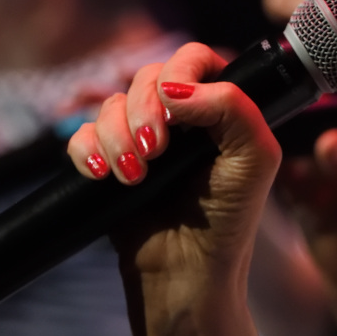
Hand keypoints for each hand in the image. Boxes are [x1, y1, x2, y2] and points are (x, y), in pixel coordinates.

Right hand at [65, 42, 281, 331]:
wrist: (186, 277)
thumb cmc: (229, 222)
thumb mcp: (255, 160)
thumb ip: (234, 109)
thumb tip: (175, 89)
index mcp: (219, 107)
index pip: (193, 58)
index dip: (178, 70)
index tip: (173, 103)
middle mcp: (179, 118)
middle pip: (145, 76)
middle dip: (143, 112)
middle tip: (154, 152)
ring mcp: (140, 140)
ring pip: (110, 105)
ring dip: (116, 137)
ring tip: (133, 177)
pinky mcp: (108, 164)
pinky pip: (81, 136)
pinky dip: (85, 150)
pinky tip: (100, 176)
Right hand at [274, 128, 336, 320]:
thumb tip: (328, 140)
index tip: (334, 75)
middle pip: (334, 117)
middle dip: (316, 113)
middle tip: (298, 111)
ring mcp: (328, 173)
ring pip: (306, 144)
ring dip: (295, 144)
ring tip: (292, 154)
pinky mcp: (304, 195)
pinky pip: (287, 176)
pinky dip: (281, 173)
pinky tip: (282, 175)